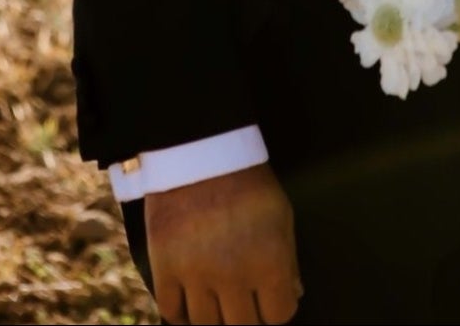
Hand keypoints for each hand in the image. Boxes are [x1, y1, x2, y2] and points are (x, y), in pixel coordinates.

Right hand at [145, 163, 301, 324]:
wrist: (200, 152)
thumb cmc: (248, 181)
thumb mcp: (280, 214)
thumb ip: (288, 258)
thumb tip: (294, 292)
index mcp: (268, 261)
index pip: (278, 315)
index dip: (277, 308)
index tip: (272, 299)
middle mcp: (233, 276)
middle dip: (247, 317)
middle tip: (244, 303)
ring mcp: (196, 275)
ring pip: (205, 324)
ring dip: (214, 316)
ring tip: (218, 301)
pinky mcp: (164, 269)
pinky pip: (170, 312)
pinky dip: (180, 313)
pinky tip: (190, 300)